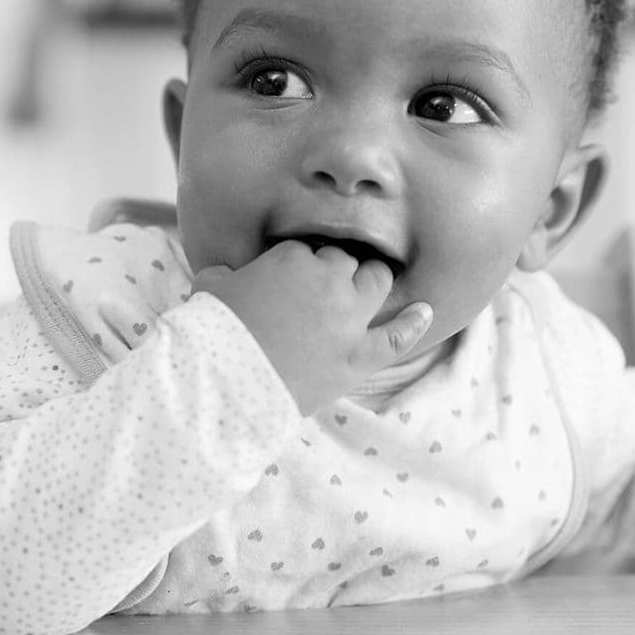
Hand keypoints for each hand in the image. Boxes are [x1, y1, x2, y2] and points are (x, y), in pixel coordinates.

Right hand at [193, 240, 431, 415]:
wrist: (224, 383)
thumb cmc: (212, 332)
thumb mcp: (210, 288)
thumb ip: (223, 274)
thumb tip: (223, 275)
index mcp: (291, 258)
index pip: (303, 251)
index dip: (296, 267)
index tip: (285, 282)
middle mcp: (328, 280)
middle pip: (344, 261)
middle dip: (334, 270)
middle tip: (319, 291)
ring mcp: (348, 319)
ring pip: (375, 283)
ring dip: (370, 282)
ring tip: (364, 290)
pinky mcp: (357, 357)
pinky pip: (396, 336)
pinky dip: (413, 323)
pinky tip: (425, 311)